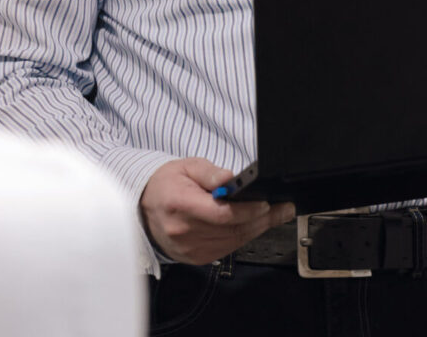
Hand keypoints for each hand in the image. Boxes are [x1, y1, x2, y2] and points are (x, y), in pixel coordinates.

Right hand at [140, 158, 296, 265]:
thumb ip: (210, 173)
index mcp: (179, 204)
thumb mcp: (186, 167)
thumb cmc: (165, 186)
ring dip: (257, 229)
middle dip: (262, 219)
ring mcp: (189, 248)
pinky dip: (242, 238)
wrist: (145, 209)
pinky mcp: (195, 258)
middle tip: (282, 208)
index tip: (266, 203)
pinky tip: (253, 226)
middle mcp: (183, 231)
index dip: (247, 211)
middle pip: (232, 229)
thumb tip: (230, 178)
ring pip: (233, 242)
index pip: (221, 214)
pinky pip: (227, 250)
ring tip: (274, 215)